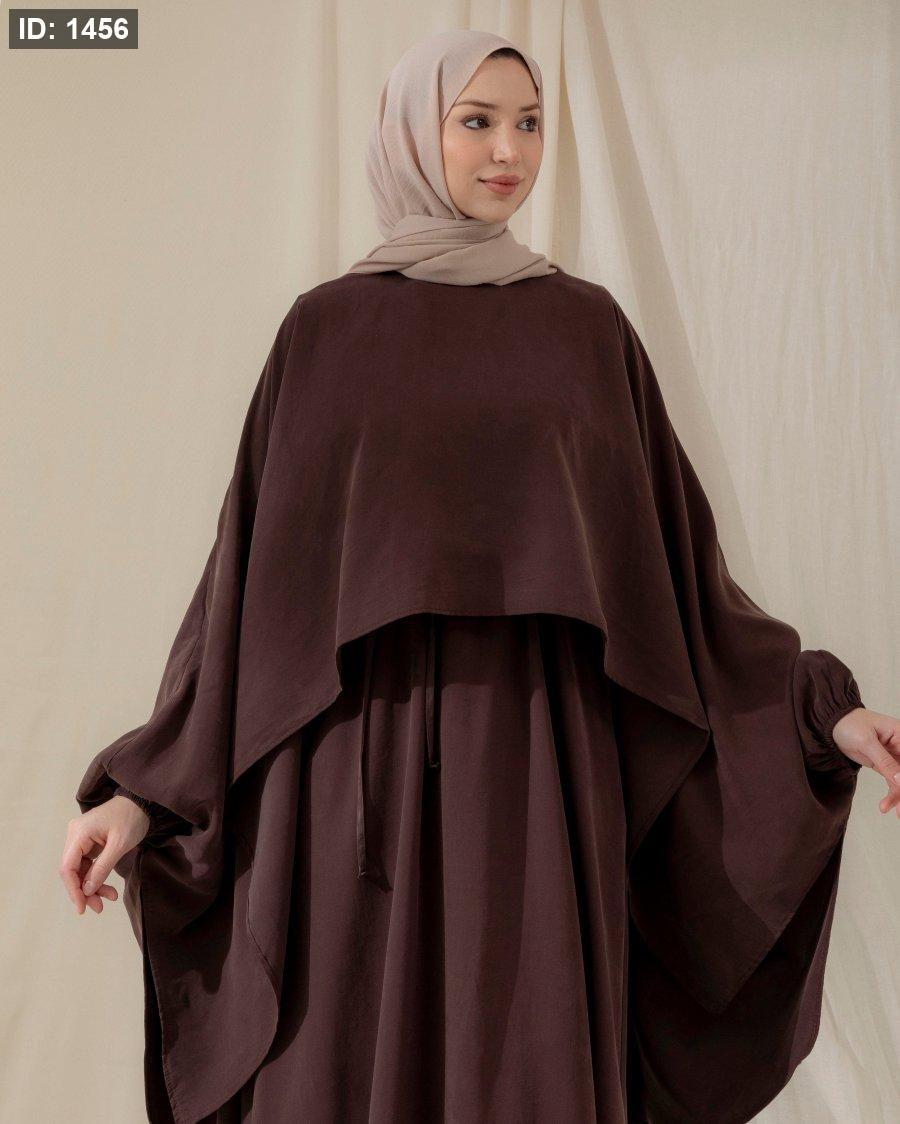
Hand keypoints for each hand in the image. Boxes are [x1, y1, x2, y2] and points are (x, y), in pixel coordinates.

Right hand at [60, 794, 150, 914]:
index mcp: (79, 833)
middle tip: (99, 907)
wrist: (142, 803)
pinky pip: (88, 864)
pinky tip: (107, 888)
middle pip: (72, 871)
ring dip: (92, 886)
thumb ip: (102, 868)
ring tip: (109, 898)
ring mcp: (81, 839)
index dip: (73, 890)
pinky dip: (96, 877)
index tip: (82, 908)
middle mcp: (75, 835)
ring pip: (80, 870)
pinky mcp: (89, 842)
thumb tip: (86, 890)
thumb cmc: (132, 818)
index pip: (67, 867)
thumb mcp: (119, 845)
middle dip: (84, 891)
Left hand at [831, 707, 899, 816]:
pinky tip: (885, 806)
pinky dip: (891, 795)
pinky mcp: (885, 765)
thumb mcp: (866, 742)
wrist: (833, 725)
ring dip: (898, 796)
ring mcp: (894, 757)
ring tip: (891, 811)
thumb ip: (885, 761)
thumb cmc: (850, 724)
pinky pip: (893, 783)